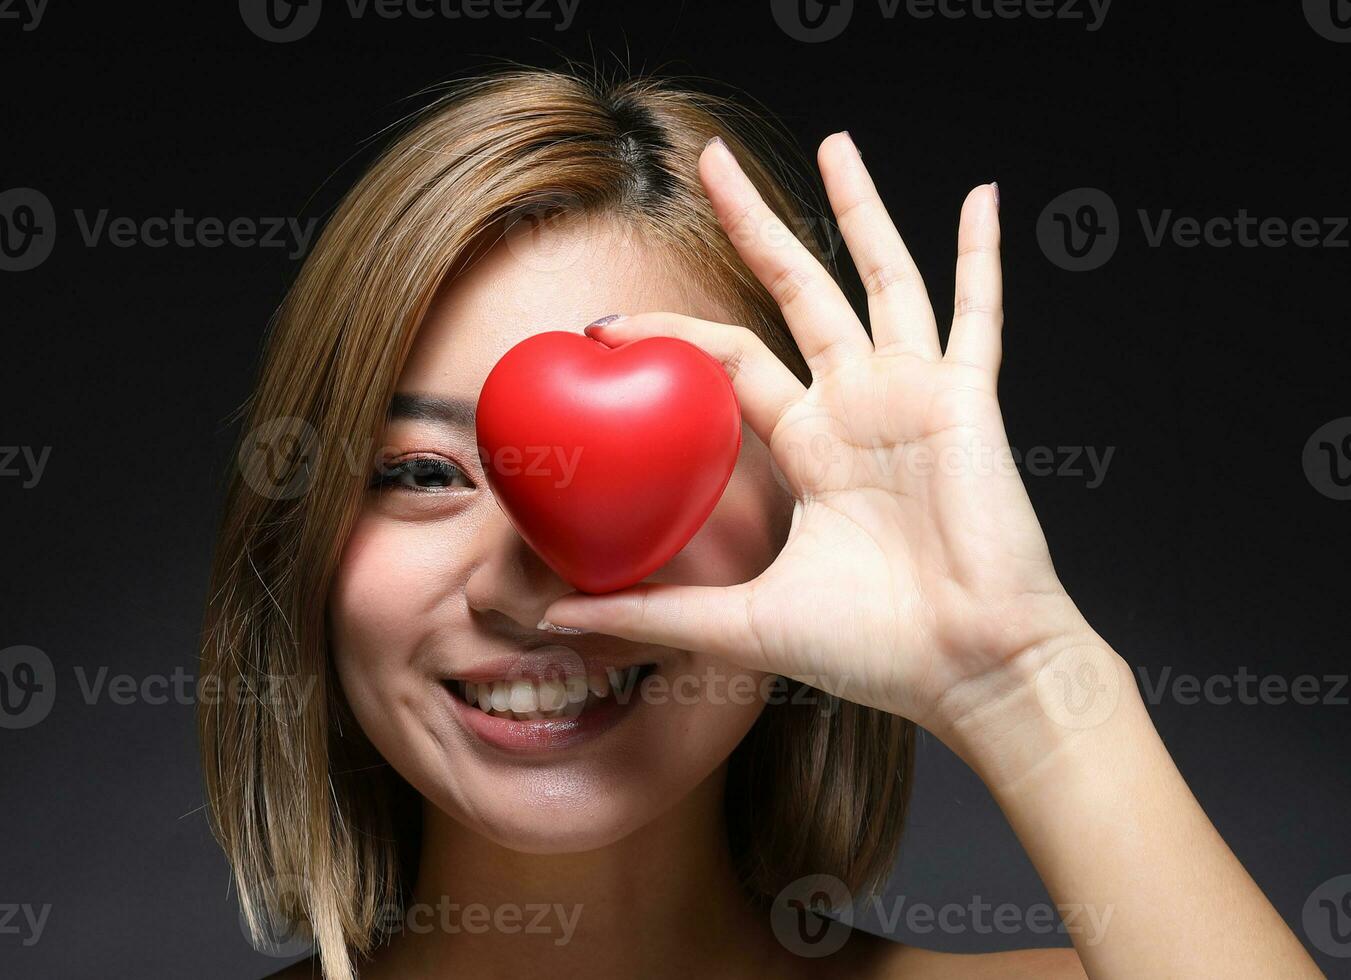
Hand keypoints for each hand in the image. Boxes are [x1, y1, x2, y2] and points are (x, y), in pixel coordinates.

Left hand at [539, 133, 1091, 737]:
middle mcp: (859, 409)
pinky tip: (981, 195)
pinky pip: (977, 316)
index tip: (605, 326)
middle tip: (711, 160)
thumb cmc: (877, 651)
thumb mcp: (743, 621)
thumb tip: (557, 618)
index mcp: (812, 448)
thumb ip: (654, 609)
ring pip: (883, 280)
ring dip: (859, 210)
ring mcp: (914, 398)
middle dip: (755, 224)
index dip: (671, 337)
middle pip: (796, 292)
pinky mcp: (967, 403)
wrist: (972, 674)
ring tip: (835, 142)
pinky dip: (981, 256)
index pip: (731, 363)